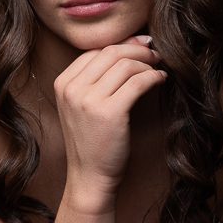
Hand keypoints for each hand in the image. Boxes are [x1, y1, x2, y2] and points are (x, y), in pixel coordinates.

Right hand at [54, 33, 165, 199]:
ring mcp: (88, 100)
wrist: (89, 177)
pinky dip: (153, 77)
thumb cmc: (91, 142)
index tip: (140, 46)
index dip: (122, 45)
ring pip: (125, 65)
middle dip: (137, 50)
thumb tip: (126, 50)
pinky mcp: (109, 112)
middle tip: (155, 54)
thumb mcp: (81, 106)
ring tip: (158, 69)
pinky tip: (160, 80)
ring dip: (147, 63)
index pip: (95, 51)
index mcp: (62, 84)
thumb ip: (94, 81)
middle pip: (110, 52)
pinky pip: (138, 82)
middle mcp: (72, 89)